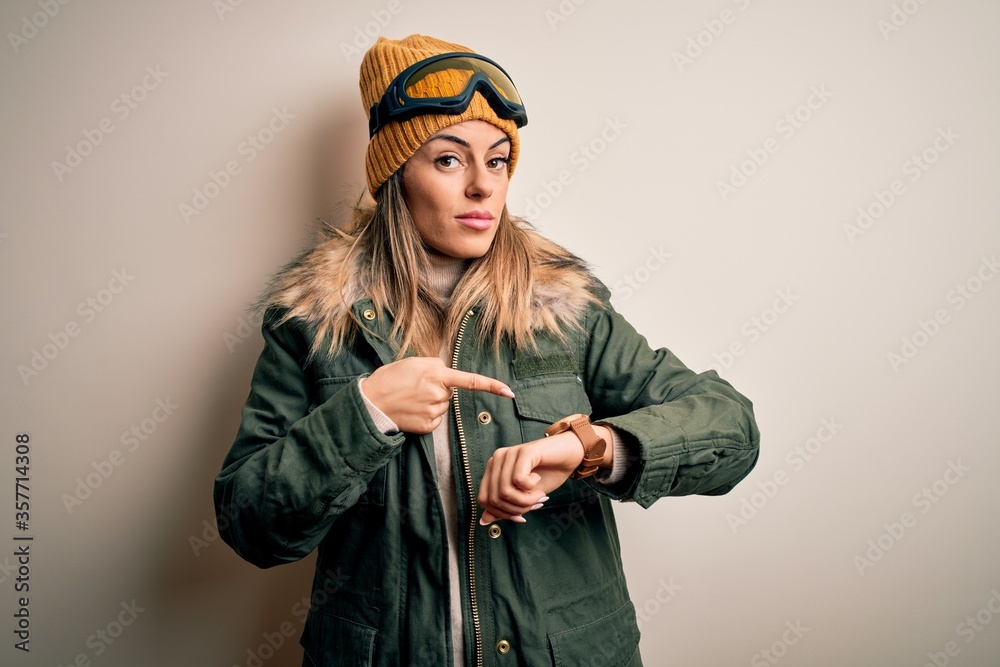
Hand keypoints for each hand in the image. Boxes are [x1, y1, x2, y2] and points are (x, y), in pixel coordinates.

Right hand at [363, 357, 513, 433]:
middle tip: (414, 387)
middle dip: (437, 389)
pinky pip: (435, 420)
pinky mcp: (427, 427)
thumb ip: (435, 365)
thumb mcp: (412, 362)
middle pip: (449, 392)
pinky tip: (411, 411)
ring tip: (409, 398)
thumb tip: (447, 374)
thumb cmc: (390, 379)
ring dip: (431, 402)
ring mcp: (433, 412)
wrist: (370, 403)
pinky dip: (426, 415)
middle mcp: (438, 394)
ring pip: (442, 406)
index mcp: (436, 375)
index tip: (508, 392)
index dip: (491, 386)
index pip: (470, 381)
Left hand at [477, 425, 613, 523]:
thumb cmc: (548, 473)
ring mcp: (509, 454)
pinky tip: (538, 480)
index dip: (502, 514)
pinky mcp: (523, 452)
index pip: (484, 499)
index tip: (522, 516)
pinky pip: (518, 480)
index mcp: (493, 469)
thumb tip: (484, 520)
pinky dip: (531, 488)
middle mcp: (496, 459)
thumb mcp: (525, 495)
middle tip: (534, 504)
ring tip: (539, 495)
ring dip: (525, 501)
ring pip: (505, 492)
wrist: (570, 454)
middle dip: (516, 509)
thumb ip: (504, 506)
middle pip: (494, 498)